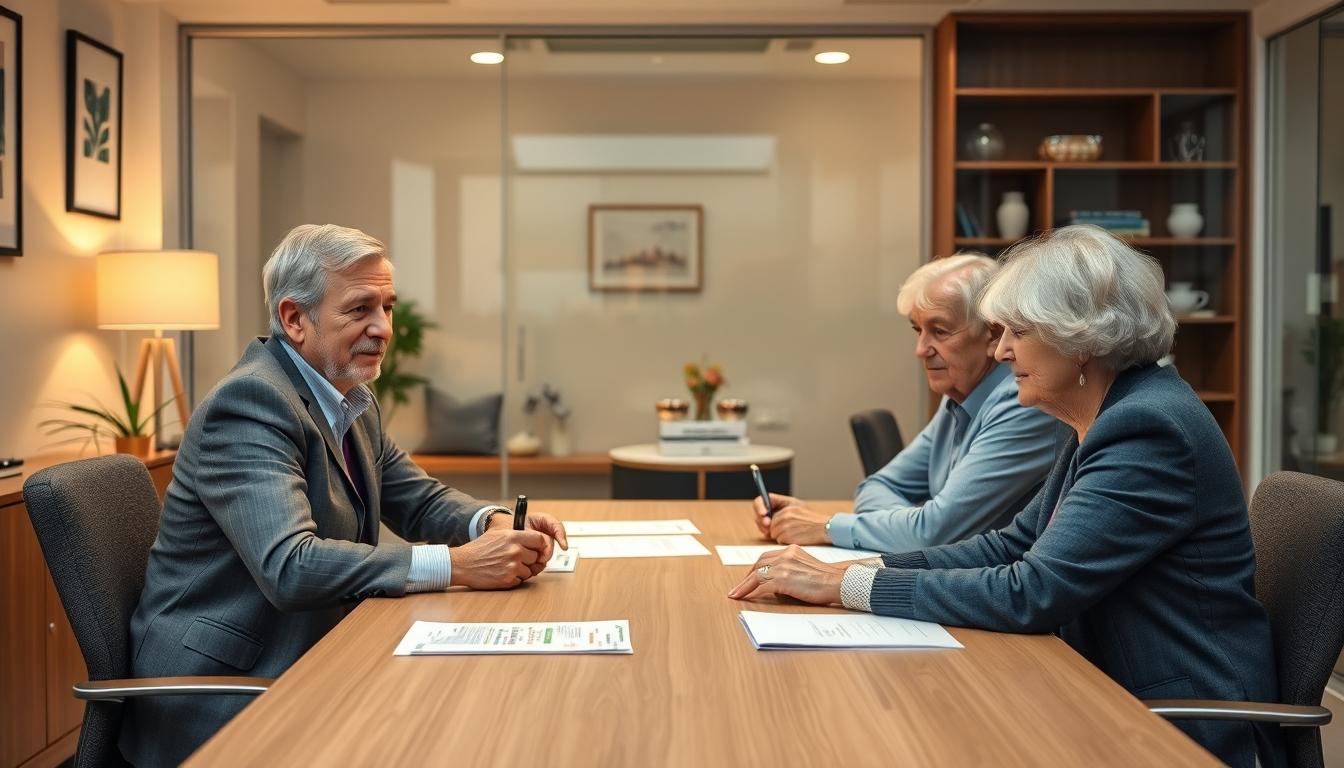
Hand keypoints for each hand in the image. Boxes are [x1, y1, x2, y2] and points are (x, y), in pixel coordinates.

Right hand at [449, 529, 548, 588]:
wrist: (463, 564)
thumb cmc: (479, 549)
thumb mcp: (498, 534)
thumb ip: (517, 535)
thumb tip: (536, 540)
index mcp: (513, 536)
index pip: (540, 540)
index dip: (541, 545)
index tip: (540, 549)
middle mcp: (515, 550)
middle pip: (536, 556)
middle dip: (529, 559)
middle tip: (516, 559)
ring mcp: (513, 566)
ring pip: (530, 570)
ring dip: (522, 570)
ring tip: (506, 566)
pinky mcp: (508, 579)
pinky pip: (521, 580)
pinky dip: (514, 579)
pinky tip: (502, 573)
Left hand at [726, 545, 846, 604]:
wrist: (837, 582)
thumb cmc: (827, 580)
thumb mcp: (806, 568)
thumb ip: (790, 570)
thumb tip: (775, 585)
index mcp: (791, 550)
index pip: (767, 557)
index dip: (756, 568)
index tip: (750, 577)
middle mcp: (785, 554)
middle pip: (759, 563)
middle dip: (747, 576)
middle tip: (739, 587)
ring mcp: (783, 566)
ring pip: (757, 574)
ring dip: (744, 585)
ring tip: (736, 594)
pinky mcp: (782, 578)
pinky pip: (759, 585)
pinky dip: (748, 591)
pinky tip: (743, 597)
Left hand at [751, 493, 830, 544]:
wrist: (825, 528)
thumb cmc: (812, 520)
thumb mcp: (797, 507)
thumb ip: (781, 509)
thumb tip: (765, 519)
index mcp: (786, 503)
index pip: (762, 502)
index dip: (759, 510)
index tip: (762, 517)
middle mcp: (784, 513)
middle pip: (768, 523)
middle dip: (773, 527)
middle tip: (786, 528)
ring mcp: (785, 524)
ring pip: (772, 533)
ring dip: (780, 535)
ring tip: (794, 532)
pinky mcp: (787, 535)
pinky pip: (779, 540)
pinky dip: (785, 540)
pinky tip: (796, 537)